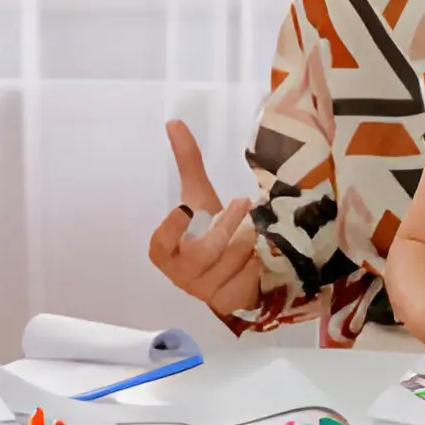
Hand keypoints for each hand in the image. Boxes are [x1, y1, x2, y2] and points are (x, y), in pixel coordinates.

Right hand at [145, 120, 263, 315]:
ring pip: (232, 264)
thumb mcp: (201, 197)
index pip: (160, 246)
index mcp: (169, 251)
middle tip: (243, 204)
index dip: (170, 229)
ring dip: (249, 243)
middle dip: (225, 227)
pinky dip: (260, 263)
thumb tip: (173, 122)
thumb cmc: (215, 230)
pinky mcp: (230, 301)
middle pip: (203, 253)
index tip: (186, 207)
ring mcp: (206, 292)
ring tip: (257, 233)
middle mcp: (183, 275)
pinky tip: (264, 256)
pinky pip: (248, 280)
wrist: (241, 267)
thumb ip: (188, 164)